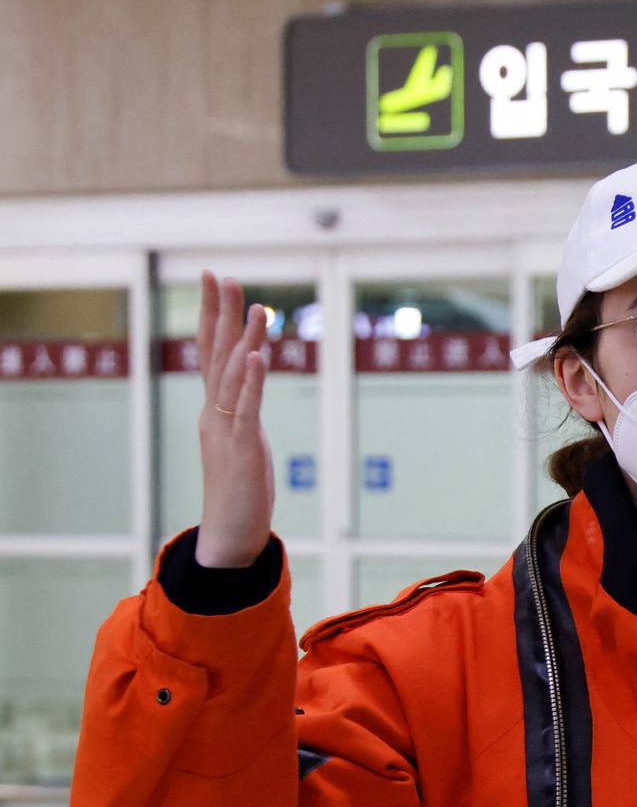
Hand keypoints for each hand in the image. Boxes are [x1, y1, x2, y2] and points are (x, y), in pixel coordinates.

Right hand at [194, 272, 275, 567]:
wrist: (229, 531)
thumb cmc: (239, 488)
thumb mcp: (242, 437)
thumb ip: (243, 405)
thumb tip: (251, 372)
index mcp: (215, 408)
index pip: (211, 352)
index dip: (212, 315)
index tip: (214, 279)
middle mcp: (215, 412)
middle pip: (216, 354)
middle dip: (220, 313)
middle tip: (222, 275)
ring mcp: (226, 427)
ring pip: (232, 375)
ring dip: (244, 339)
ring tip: (255, 306)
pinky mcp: (242, 446)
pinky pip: (245, 407)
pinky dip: (250, 380)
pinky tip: (255, 356)